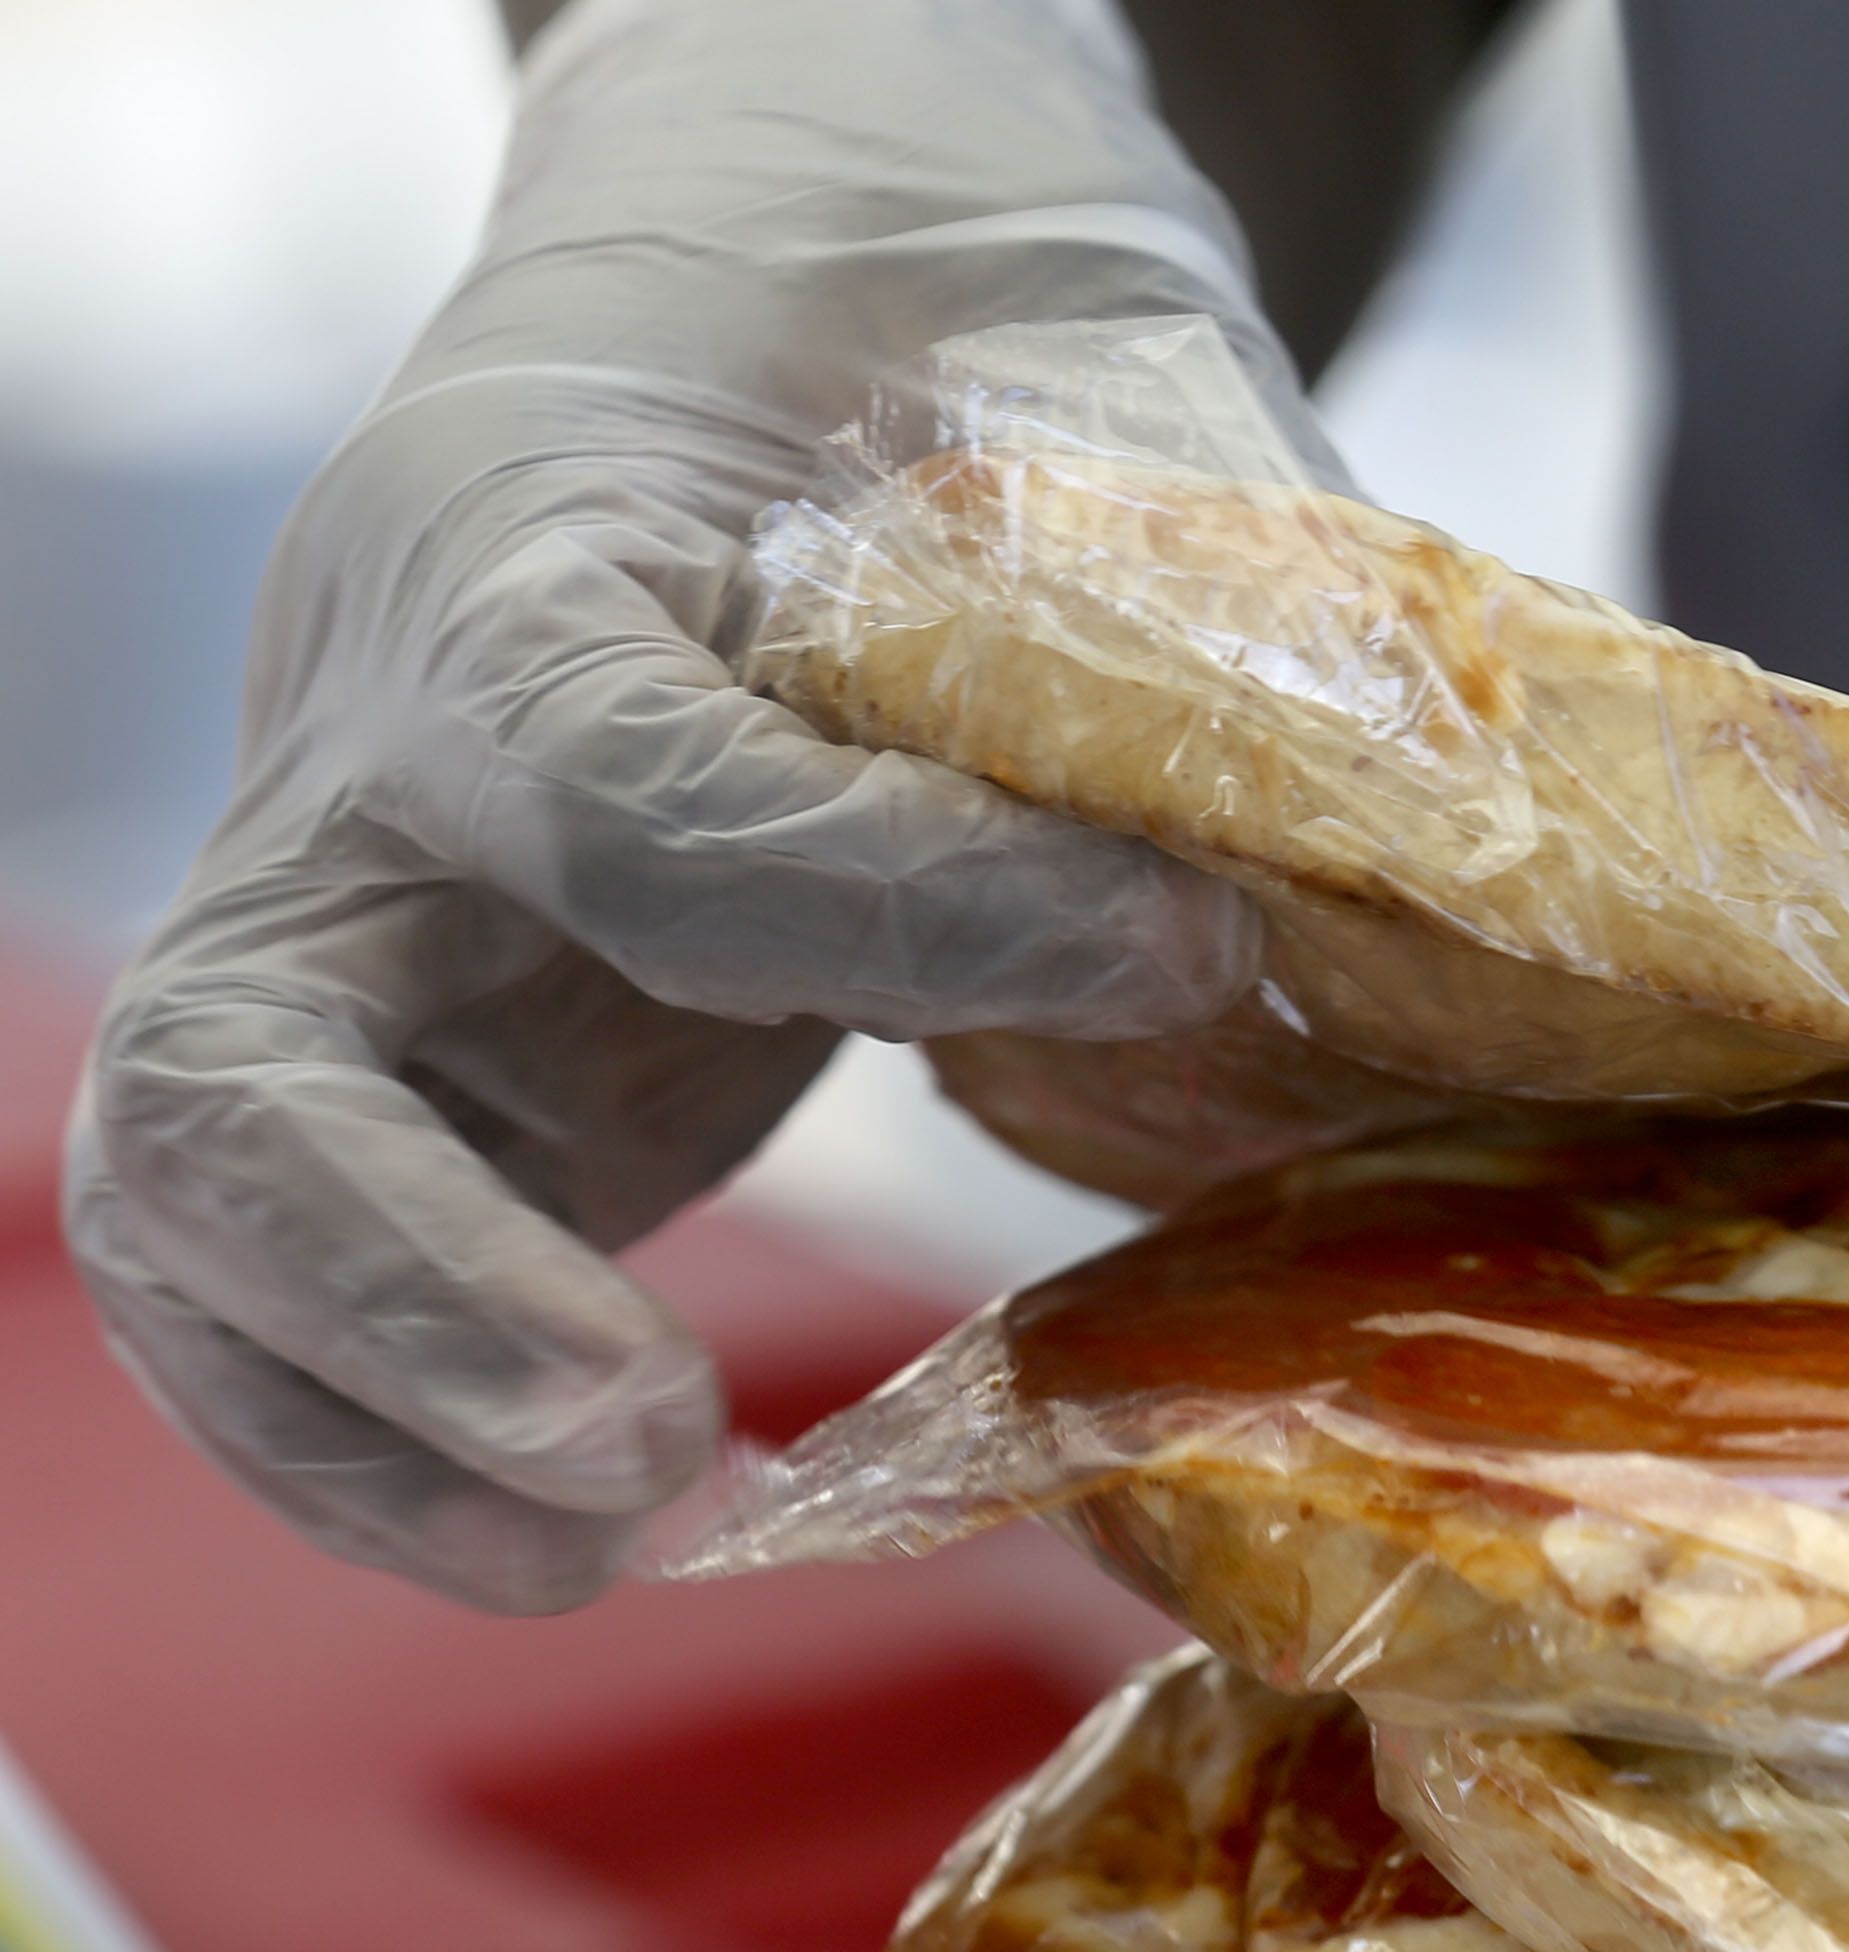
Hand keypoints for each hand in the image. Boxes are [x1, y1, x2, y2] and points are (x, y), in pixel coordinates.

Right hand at [66, 0, 1320, 1609]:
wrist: (758, 319)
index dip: (897, 903)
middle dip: (436, 1282)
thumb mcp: (1057, 395)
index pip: (635, 783)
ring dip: (383, 1421)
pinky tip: (587, 1532)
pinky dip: (390, 1442)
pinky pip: (284, 1288)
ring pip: (208, 1209)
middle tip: (663, 1441)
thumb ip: (1200, 607)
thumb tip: (1440, 857)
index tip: (1180, 952)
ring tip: (632, 1535)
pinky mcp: (411, 1070)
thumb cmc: (917, 354)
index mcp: (530, 551)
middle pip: (246, 1055)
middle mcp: (380, 760)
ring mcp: (358, 936)